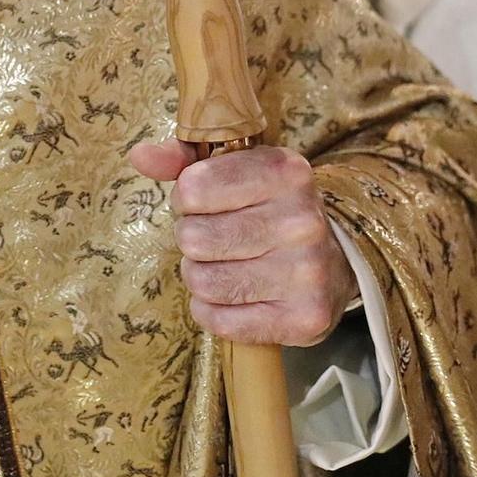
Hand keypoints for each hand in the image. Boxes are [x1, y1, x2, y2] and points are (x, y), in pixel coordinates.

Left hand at [129, 139, 357, 346]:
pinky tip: (236, 296)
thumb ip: (184, 160)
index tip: (203, 202)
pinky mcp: (304, 318)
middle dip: (192, 240)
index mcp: (285, 171)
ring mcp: (307, 272)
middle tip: (216, 238)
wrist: (336, 259)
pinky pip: (220, 321)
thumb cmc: (270, 208)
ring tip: (226, 265)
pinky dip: (213, 311)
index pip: (193, 187)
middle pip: (194, 238)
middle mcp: (301, 220)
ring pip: (203, 282)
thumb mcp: (236, 170)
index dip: (186, 198)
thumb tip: (140, 156)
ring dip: (202, 276)